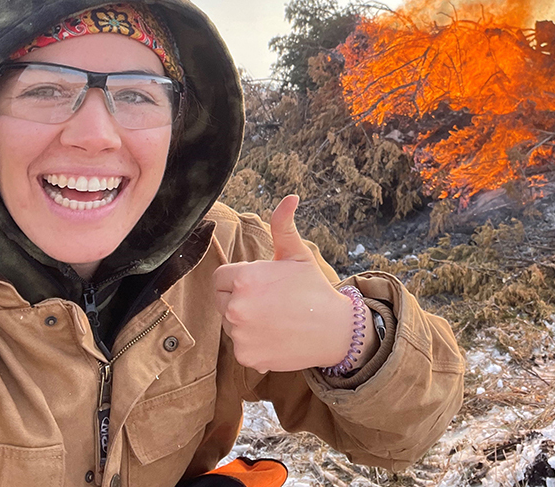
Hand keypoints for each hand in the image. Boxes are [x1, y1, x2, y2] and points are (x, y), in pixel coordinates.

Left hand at [213, 195, 359, 372]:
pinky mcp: (247, 356)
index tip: (259, 284)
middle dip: (238, 299)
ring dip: (244, 322)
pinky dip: (254, 344)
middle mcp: (236, 307)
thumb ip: (283, 225)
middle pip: (221, 301)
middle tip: (268, 301)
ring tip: (274, 318)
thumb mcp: (297, 254)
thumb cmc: (314, 289)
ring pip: (230, 324)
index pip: (220, 278)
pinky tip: (275, 336)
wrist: (334, 330)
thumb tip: (290, 197)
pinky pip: (241, 346)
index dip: (238, 279)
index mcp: (244, 279)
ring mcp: (240, 334)